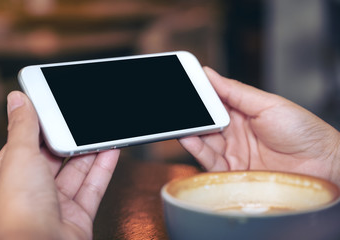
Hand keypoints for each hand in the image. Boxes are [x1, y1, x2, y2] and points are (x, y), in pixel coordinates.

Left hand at [0, 91, 119, 239]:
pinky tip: (110, 150)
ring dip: (89, 152)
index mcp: (2, 183)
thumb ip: (23, 128)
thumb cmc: (20, 215)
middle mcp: (27, 195)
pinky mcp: (77, 215)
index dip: (36, 128)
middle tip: (80, 120)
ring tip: (99, 132)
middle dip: (67, 140)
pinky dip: (103, 168)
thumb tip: (17, 101)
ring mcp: (53, 206)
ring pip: (74, 172)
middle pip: (51, 159)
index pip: (19, 147)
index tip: (50, 112)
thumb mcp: (19, 158)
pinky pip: (92, 186)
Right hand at [179, 67, 339, 184]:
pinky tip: (189, 137)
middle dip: (191, 115)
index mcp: (242, 112)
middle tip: (178, 106)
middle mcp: (234, 132)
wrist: (322, 164)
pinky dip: (197, 150)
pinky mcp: (233, 172)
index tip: (184, 84)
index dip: (199, 94)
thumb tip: (209, 74)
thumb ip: (235, 91)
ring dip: (190, 131)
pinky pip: (210, 161)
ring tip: (178, 122)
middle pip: (205, 122)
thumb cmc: (303, 130)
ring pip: (204, 141)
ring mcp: (233, 152)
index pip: (214, 102)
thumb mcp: (267, 104)